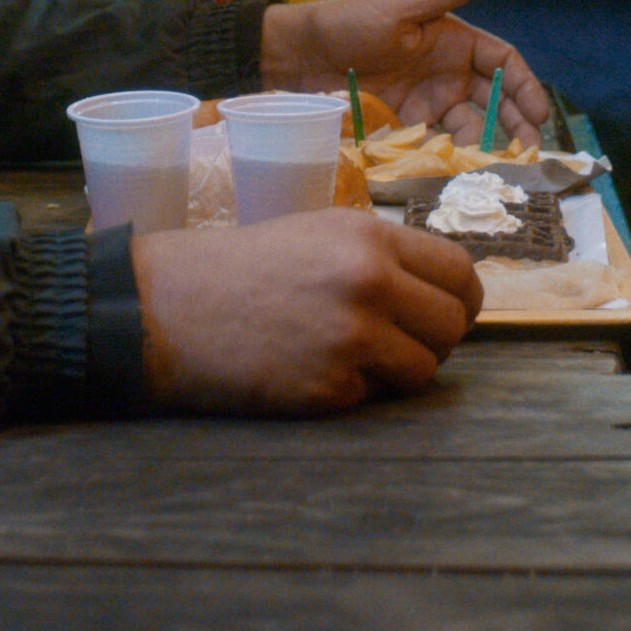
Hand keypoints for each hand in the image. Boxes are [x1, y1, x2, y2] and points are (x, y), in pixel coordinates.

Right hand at [130, 209, 482, 414]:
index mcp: (369, 236)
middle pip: (452, 324)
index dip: (460, 300)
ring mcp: (351, 337)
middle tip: (400, 343)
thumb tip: (439, 290)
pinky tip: (310, 372)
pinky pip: (373, 398)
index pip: (459, 272)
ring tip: (351, 358)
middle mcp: (369, 281)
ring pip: (423, 368)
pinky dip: (351, 392)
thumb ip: (380, 256)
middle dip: (434, 340)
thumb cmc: (240, 268)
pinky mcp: (329, 388)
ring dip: (397, 371)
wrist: (169, 308)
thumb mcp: (318, 233)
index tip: (447, 314)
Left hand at [261, 0, 551, 144]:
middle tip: (530, 152)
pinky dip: (453, 158)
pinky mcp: (404, 128)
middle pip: (493, 101)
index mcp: (452, 40)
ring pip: (470, 127)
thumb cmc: (349, 23)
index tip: (538, 114)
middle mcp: (446, 73)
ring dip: (488, 146)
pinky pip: (436, 145)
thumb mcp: (401, 6)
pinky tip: (463, 172)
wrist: (298, 58)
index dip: (523, 87)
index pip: (501, 62)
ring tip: (500, 167)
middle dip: (515, 125)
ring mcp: (426, 103)